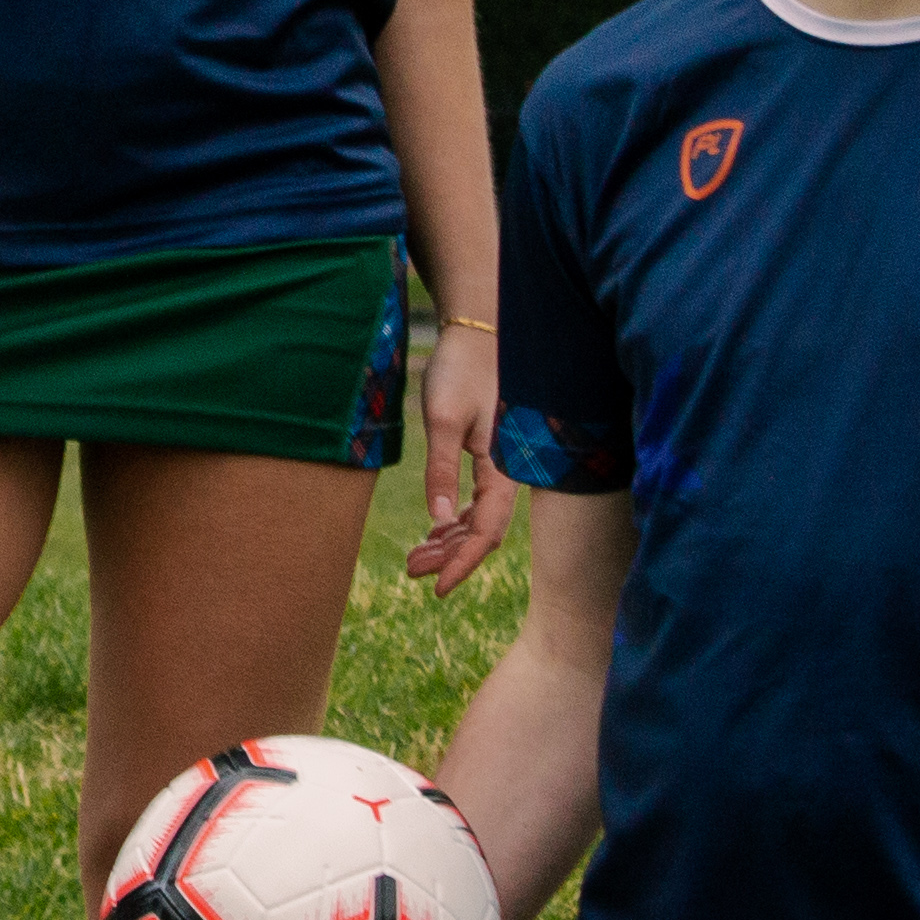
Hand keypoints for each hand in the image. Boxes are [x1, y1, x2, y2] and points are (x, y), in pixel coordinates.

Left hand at [404, 322, 512, 591]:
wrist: (475, 331)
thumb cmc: (461, 370)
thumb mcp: (445, 420)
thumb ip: (443, 470)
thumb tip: (440, 519)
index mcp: (504, 468)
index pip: (487, 532)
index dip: (463, 563)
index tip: (437, 589)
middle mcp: (508, 471)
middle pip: (482, 531)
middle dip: (449, 556)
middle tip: (411, 572)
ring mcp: (500, 463)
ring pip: (477, 518)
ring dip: (448, 541)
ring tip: (413, 559)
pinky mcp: (487, 452)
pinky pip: (475, 500)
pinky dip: (453, 520)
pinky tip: (433, 531)